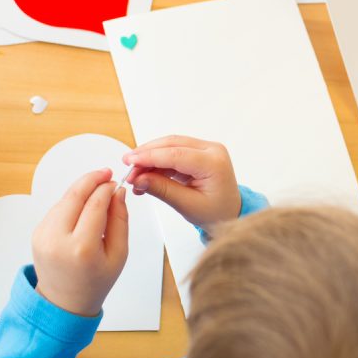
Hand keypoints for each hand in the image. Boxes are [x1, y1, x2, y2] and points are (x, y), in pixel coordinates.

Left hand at [32, 169, 128, 316]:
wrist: (64, 302)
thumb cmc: (94, 282)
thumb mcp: (119, 254)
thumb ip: (120, 220)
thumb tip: (118, 192)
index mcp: (82, 249)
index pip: (95, 204)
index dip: (107, 188)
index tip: (116, 183)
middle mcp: (58, 240)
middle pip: (75, 195)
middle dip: (92, 179)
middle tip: (106, 173)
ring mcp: (43, 236)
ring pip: (65, 199)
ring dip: (81, 190)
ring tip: (98, 189)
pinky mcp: (37, 233)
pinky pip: (57, 208)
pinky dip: (71, 202)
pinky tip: (83, 206)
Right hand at [122, 136, 241, 236]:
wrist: (230, 213)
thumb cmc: (216, 212)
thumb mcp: (187, 205)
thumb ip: (162, 190)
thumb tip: (139, 179)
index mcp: (214, 162)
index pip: (176, 154)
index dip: (150, 156)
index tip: (130, 162)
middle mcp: (211, 150)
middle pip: (172, 144)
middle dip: (147, 154)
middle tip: (127, 166)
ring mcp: (205, 150)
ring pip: (171, 146)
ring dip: (150, 158)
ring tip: (134, 175)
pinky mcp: (198, 153)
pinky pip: (174, 152)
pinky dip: (158, 162)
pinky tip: (145, 175)